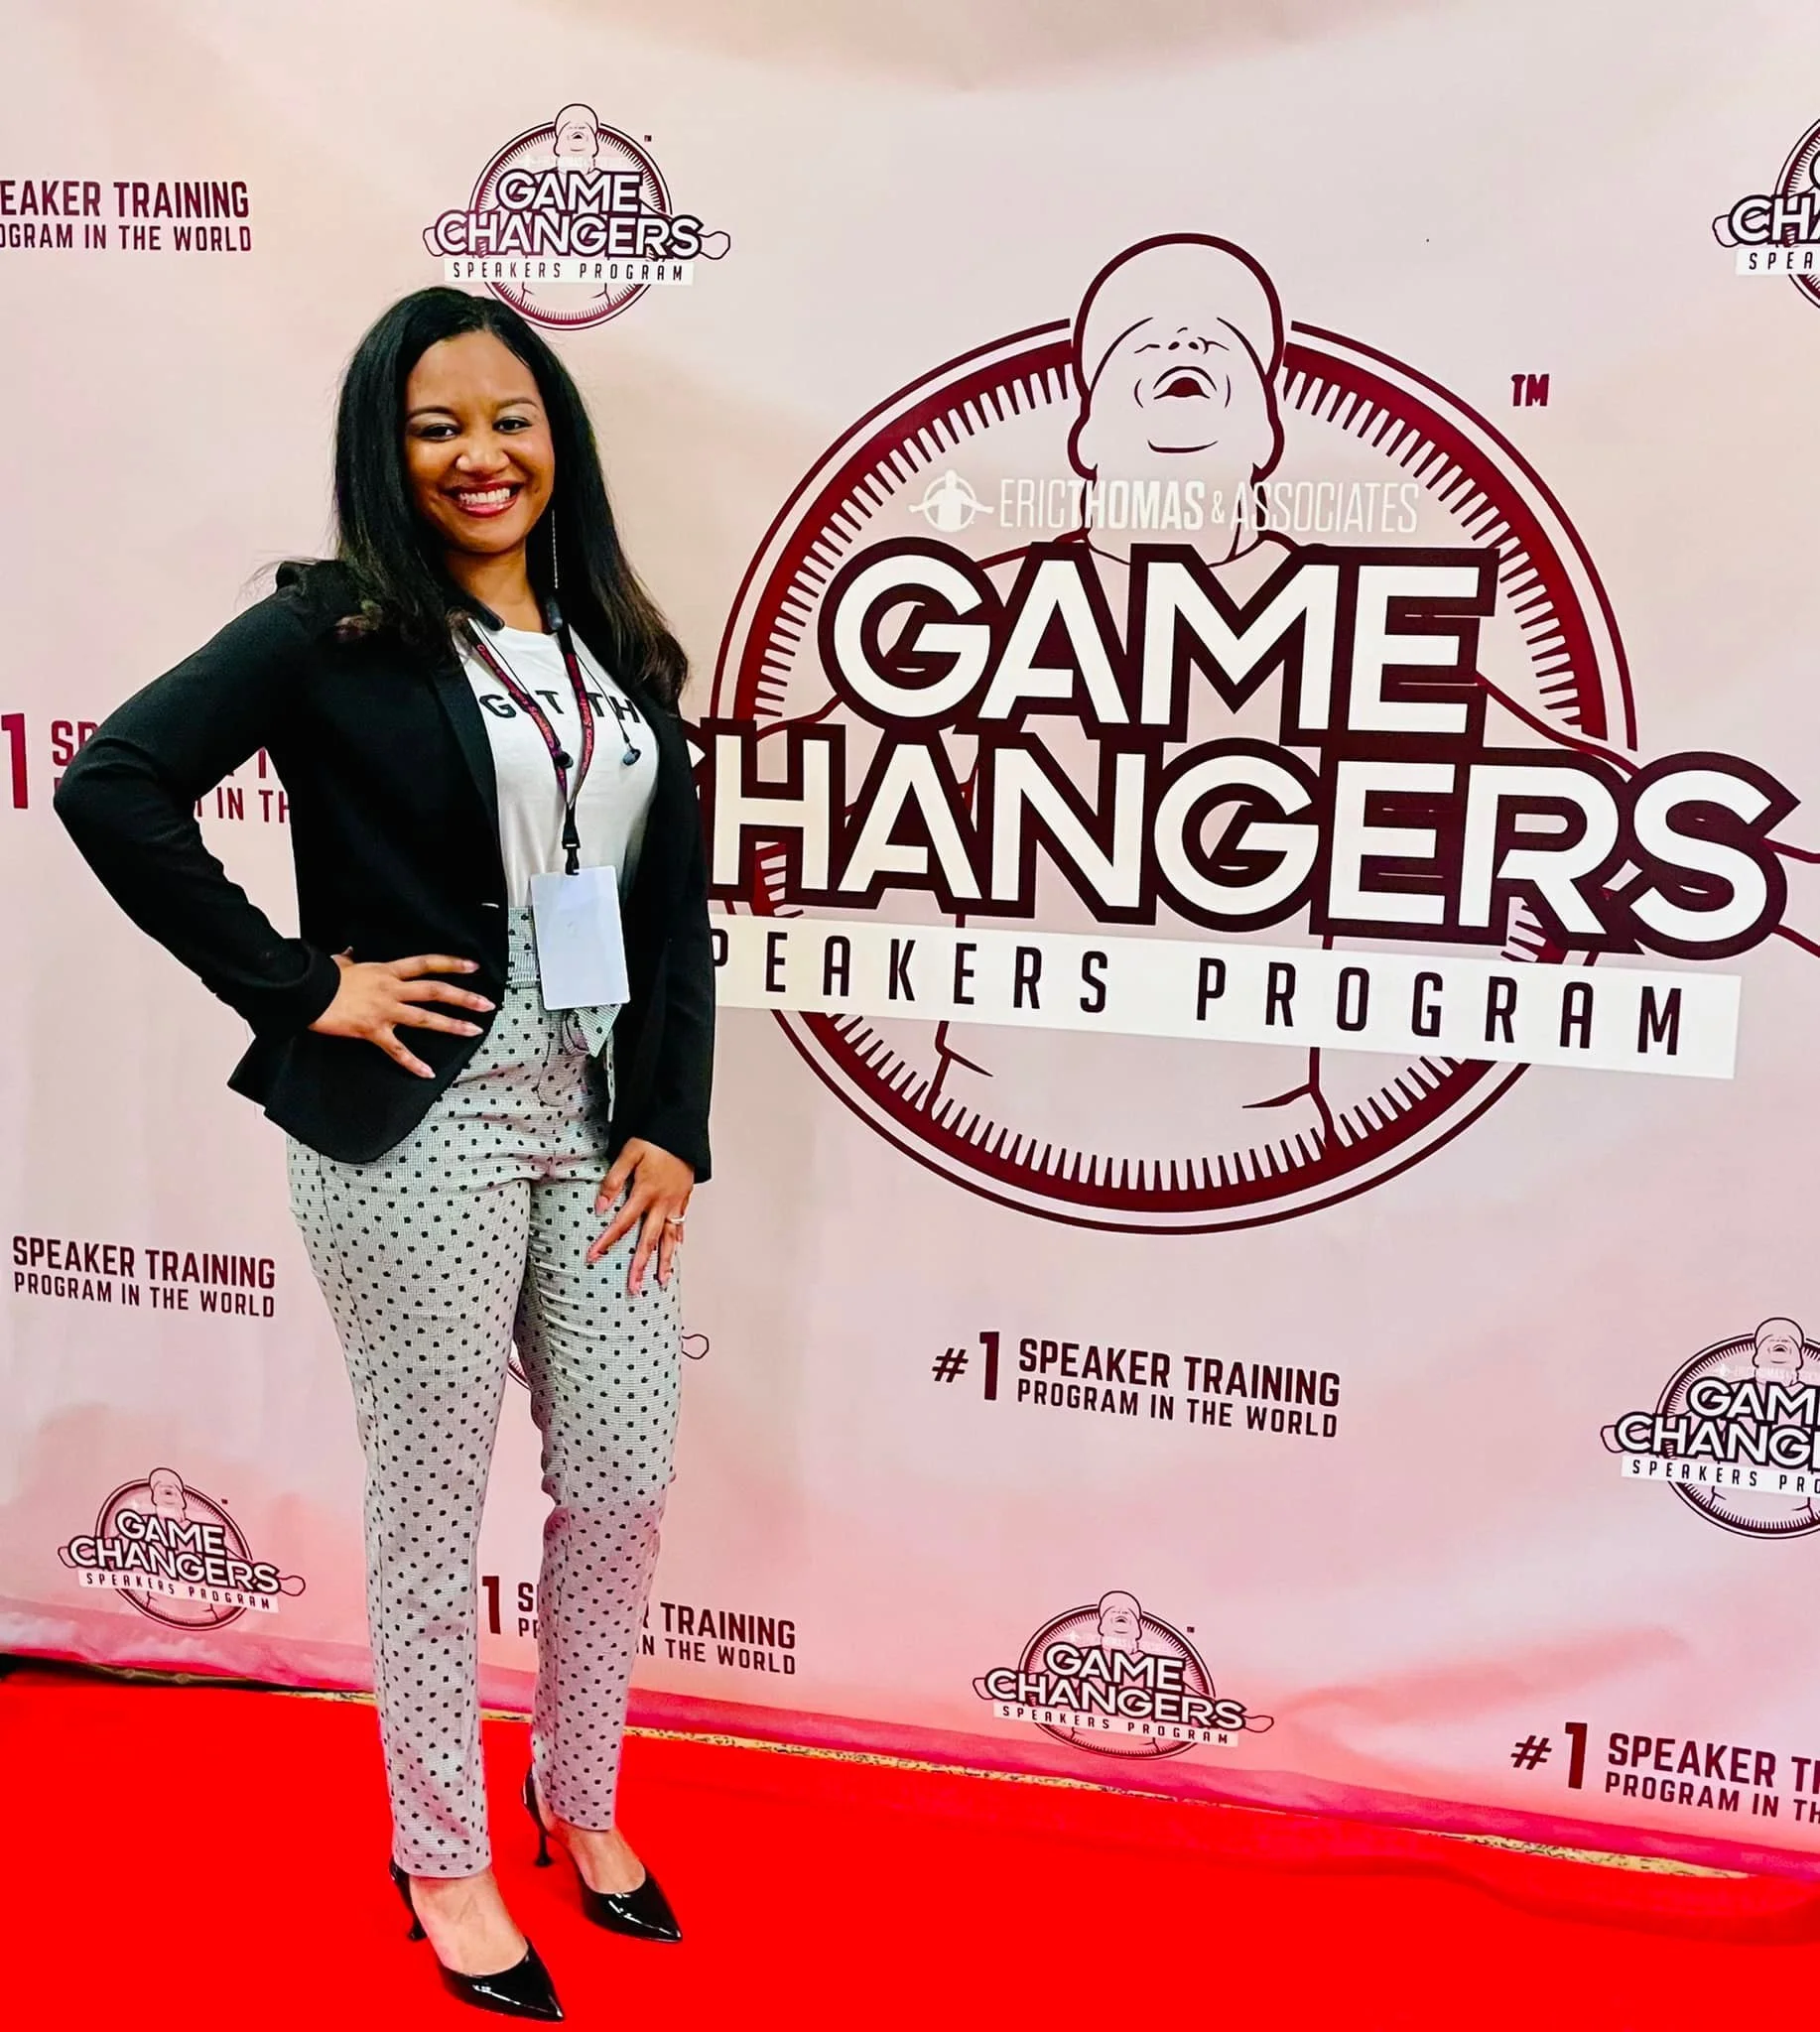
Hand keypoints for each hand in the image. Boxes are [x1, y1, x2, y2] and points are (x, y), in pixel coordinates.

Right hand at [307, 952, 492, 1077]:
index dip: (451, 964)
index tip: (473, 967)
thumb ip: (352, 960)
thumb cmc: (323, 978)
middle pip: (435, 991)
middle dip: (463, 997)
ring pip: (425, 1018)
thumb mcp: (341, 963)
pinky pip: (397, 1050)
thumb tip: (352, 954)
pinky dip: (412, 1062)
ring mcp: (384, 1011)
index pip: (426, 964)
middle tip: (486, 1003)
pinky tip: (427, 1072)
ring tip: (472, 1030)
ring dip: (451, 1025)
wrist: (307, 992)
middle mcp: (391, 989)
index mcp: (387, 971)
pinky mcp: (372, 1031)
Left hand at [589, 1139, 693, 1292]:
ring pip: (670, 1237)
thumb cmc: (654, 1138)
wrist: (683, 1129)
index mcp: (645, 1193)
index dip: (607, 1241)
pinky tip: (677, 1249)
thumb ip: (613, 1181)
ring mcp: (676, 1201)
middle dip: (641, 1266)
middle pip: (649, 1240)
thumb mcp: (629, 1153)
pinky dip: (678, 1238)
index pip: (622, 1223)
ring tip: (661, 1280)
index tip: (594, 1257)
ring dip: (664, 1260)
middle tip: (634, 1288)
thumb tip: (600, 1207)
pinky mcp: (684, 1196)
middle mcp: (662, 1202)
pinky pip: (681, 1223)